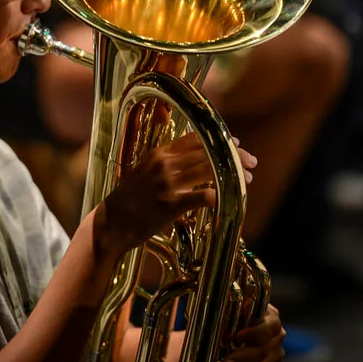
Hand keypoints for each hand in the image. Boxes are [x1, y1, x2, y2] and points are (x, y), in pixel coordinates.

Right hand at [96, 133, 256, 254]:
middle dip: (235, 155)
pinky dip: (220, 195)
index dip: (219, 138)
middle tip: (251, 162)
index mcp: (158, 153)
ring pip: (210, 170)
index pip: (196, 138)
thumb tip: (194, 159)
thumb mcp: (144, 171)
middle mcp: (163, 164)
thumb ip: (166, 162)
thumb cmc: (129, 199)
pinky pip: (203, 196)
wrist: (111, 223)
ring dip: (233, 174)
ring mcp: (166, 184)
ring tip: (247, 180)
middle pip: (208, 151)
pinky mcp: (170, 204)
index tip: (236, 142)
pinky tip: (228, 199)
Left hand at [213, 303, 284, 361]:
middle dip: (241, 359)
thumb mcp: (230, 308)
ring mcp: (274, 357)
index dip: (254, 333)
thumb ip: (230, 312)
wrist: (231, 328)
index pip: (270, 327)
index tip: (236, 336)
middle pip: (263, 352)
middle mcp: (277, 337)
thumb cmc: (230, 314)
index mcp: (271, 318)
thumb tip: (223, 327)